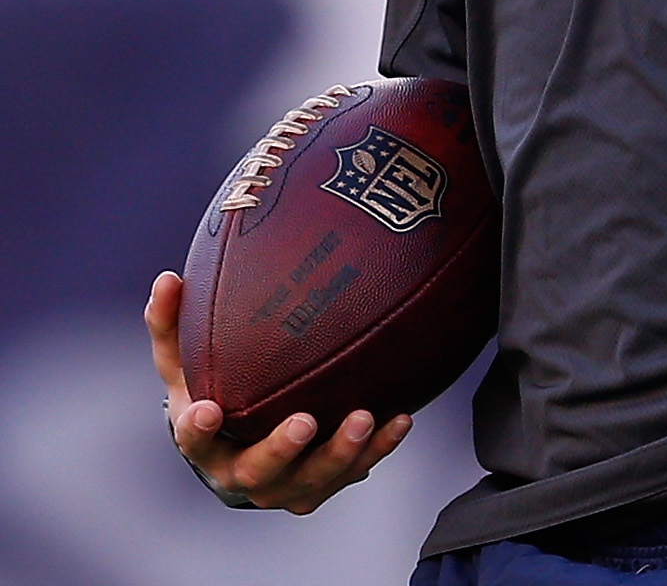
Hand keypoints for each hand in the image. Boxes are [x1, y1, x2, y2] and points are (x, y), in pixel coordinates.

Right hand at [145, 271, 410, 512]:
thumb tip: (168, 279)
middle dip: (280, 450)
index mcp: (205, 443)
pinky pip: (353, 471)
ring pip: (311, 479)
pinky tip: (400, 420)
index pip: (193, 439)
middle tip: (305, 421)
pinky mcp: (323, 484)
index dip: (198, 429)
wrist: (243, 445)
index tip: (208, 409)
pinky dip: (377, 449)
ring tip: (364, 418)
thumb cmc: (213, 391)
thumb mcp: (187, 361)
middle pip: (257, 471)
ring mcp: (284, 485)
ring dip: (339, 453)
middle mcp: (241, 473)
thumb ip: (172, 323)